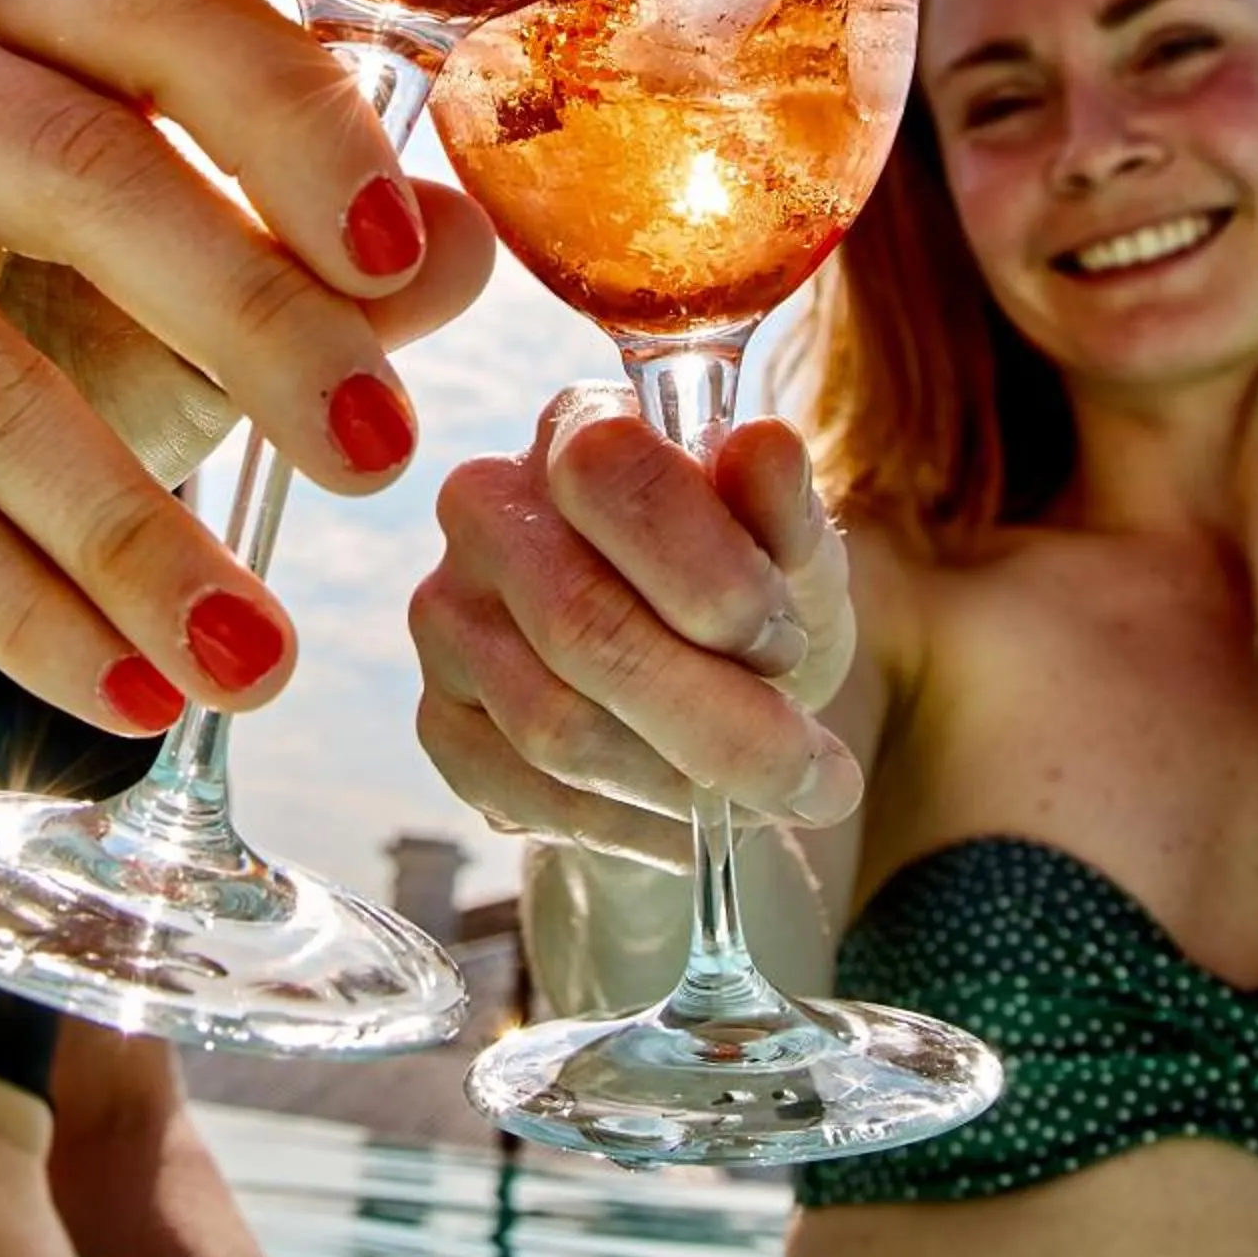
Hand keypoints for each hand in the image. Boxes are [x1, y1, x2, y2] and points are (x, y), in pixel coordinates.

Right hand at [0, 0, 492, 731]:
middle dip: (253, 330)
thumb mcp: (200, 303)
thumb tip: (475, 245)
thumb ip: (334, 270)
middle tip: (376, 463)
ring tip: (261, 660)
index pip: (173, 12)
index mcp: (22, 7)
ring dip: (134, 536)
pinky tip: (131, 694)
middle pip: (83, 177)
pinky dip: (23, 617)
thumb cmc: (49, 341)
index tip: (403, 269)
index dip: (298, 127)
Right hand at [410, 383, 861, 866]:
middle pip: (581, 623)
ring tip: (765, 798)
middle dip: (721, 720)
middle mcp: (486, 506)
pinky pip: (525, 792)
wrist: (696, 710)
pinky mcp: (438, 718)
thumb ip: (785, 509)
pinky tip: (689, 825)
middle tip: (819, 777)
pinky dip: (630, 827)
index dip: (708, 571)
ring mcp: (448, 615)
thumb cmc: (745, 608)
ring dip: (683, 783)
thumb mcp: (795, 560)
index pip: (606, 474)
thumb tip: (766, 444)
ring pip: (556, 725)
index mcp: (575, 428)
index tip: (785, 638)